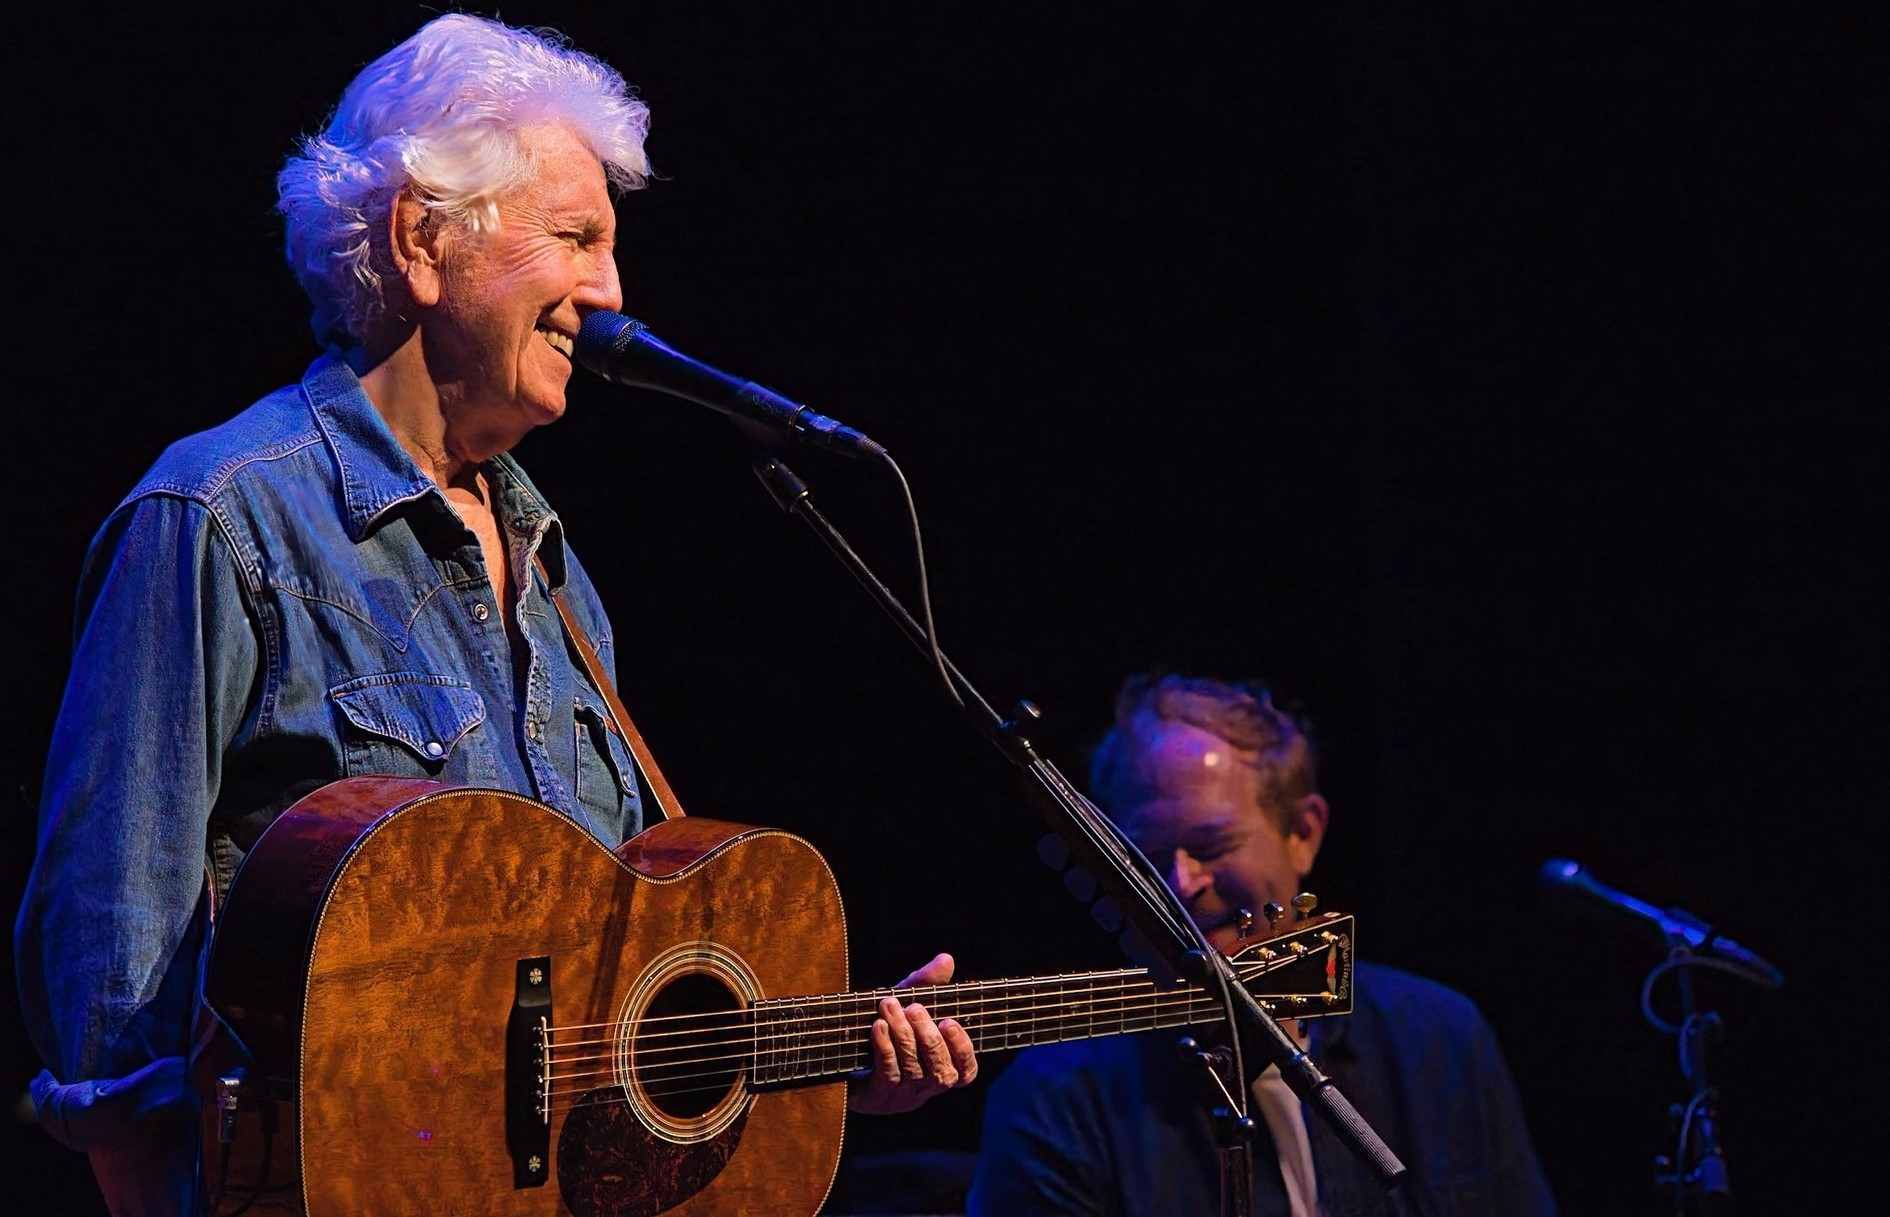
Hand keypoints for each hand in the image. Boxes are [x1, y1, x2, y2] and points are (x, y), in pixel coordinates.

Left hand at [847, 952, 978, 1114]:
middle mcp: (924, 1087)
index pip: (966, 1071)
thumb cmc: (882, 1027)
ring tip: (889, 1005)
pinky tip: (878, 1024)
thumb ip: (926, 984)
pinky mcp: (877, 1096)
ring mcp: (901, 1095)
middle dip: (929, 1037)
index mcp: (938, 1068)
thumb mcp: (905, 1004)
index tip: (949, 1022)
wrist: (838, 1053)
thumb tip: (946, 959)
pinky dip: (885, 1046)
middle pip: (941, 1072)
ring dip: (903, 1035)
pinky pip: (888, 1073)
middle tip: (914, 1007)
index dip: (963, 1049)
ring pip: (913, 1070)